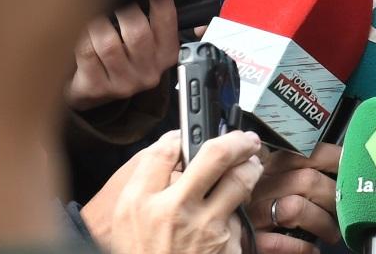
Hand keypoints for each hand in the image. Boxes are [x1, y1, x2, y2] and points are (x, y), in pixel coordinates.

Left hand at [67, 0, 179, 110]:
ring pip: (108, 43)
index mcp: (166, 55)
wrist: (94, 91)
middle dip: (122, 9)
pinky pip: (86, 53)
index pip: (167, 20)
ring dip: (96, 24)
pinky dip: (81, 37)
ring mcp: (122, 82)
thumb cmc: (121, 58)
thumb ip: (154, 15)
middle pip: (137, 33)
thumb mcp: (146, 42)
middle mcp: (148, 72)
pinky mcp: (96, 87)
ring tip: (91, 12)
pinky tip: (79, 32)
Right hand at [104, 131, 263, 253]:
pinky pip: (239, 219)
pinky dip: (237, 215)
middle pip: (215, 155)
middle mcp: (174, 211)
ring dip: (250, 169)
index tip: (187, 135)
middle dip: (235, 141)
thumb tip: (173, 150)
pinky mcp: (227, 247)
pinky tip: (229, 218)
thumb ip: (147, 184)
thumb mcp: (125, 221)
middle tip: (243, 139)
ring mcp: (205, 229)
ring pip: (241, 180)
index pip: (165, 150)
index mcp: (141, 202)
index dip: (179, 136)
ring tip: (250, 166)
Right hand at [250, 143, 341, 253]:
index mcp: (268, 163)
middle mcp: (257, 184)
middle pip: (306, 180)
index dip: (334, 159)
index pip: (305, 151)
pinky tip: (312, 249)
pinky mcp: (251, 239)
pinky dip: (302, 247)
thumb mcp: (279, 179)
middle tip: (343, 209)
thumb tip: (342, 162)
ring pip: (294, 208)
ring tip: (331, 232)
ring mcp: (252, 212)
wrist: (238, 240)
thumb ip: (300, 168)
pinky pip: (279, 242)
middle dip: (333, 197)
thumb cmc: (268, 207)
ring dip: (322, 223)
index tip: (348, 169)